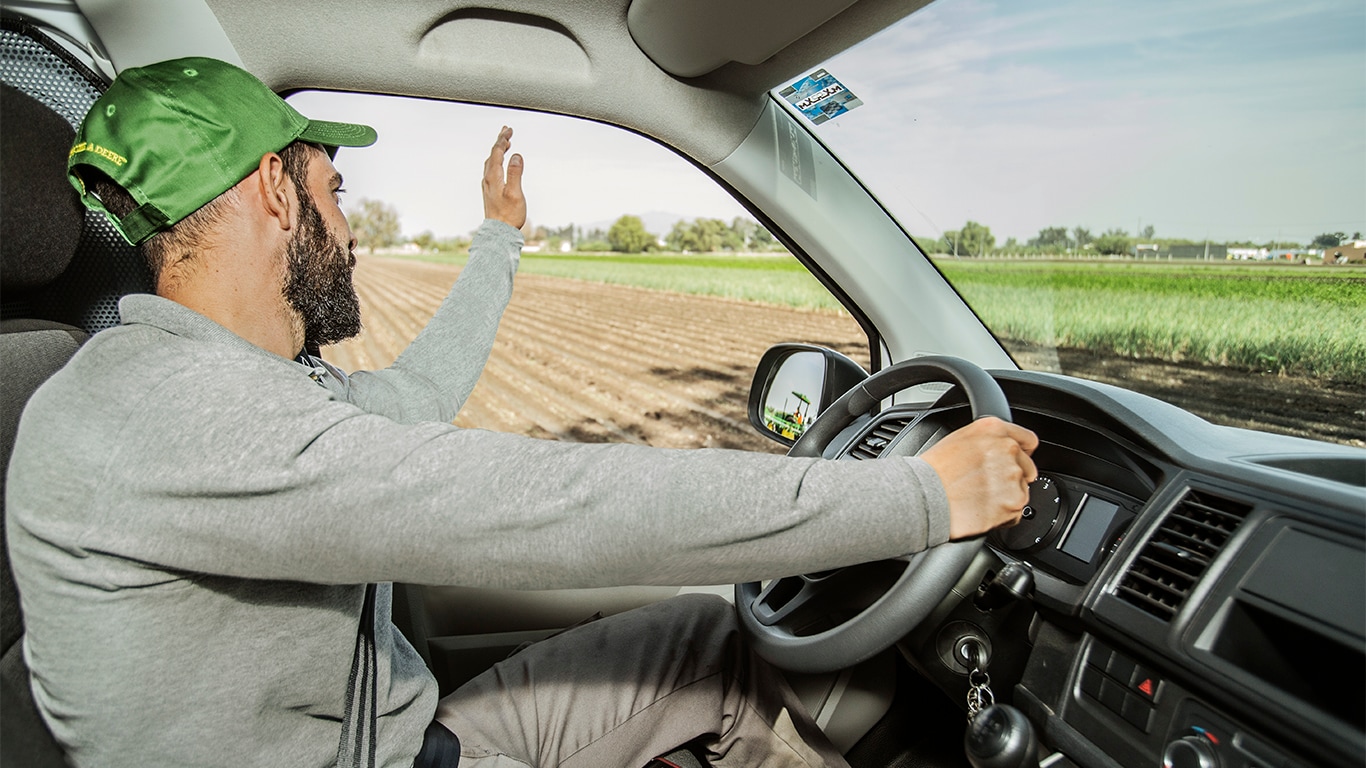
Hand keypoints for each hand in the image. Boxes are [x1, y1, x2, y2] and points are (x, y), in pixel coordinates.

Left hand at [483, 126, 525, 228]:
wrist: (499, 233)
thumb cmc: (509, 215)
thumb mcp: (515, 193)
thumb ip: (515, 173)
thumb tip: (516, 156)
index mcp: (493, 177)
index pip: (497, 152)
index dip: (503, 139)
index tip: (509, 130)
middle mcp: (488, 179)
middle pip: (492, 154)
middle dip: (499, 142)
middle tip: (506, 131)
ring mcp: (487, 185)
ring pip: (491, 162)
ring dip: (497, 151)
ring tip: (505, 144)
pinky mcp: (490, 191)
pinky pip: (491, 169)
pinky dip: (496, 160)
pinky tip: (500, 163)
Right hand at [920, 416, 1038, 539]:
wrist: (925, 496)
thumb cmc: (932, 471)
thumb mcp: (958, 439)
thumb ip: (986, 441)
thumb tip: (996, 452)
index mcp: (994, 430)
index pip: (1028, 440)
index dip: (1021, 453)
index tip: (1017, 461)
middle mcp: (1008, 449)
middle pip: (1026, 468)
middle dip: (1011, 478)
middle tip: (987, 485)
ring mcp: (1013, 476)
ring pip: (1021, 491)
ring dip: (1006, 497)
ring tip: (979, 499)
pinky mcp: (1014, 503)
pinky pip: (1016, 512)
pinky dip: (1003, 516)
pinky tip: (982, 510)